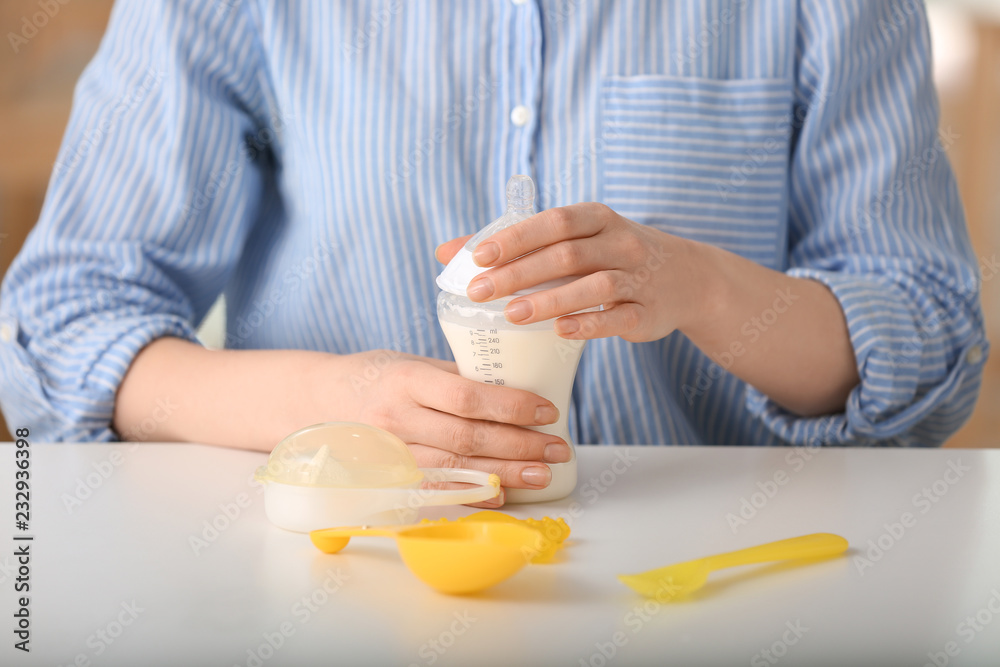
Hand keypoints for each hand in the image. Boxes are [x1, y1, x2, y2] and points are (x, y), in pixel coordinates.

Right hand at [333, 350, 572, 504]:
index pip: (466, 397)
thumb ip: (457, 378)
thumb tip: (516, 389)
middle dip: (519, 446)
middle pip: (467, 438)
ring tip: (543, 475)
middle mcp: (396, 419)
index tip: (547, 411)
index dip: (511, 407)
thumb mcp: (413, 362)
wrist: (316, 401)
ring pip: (456, 469)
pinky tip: (503, 496)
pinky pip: (436, 491)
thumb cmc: (376, 376)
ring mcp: (390, 454)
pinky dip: (472, 495)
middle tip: (558, 449)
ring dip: (505, 475)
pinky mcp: (387, 478)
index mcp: (406, 381)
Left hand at [437, 203, 703, 341]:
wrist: (686, 278)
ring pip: (593, 286)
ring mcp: (637, 278)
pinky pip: (618, 319)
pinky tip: (560, 332)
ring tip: (511, 315)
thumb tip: (447, 252)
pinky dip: (589, 324)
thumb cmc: (611, 256)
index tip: (480, 256)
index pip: (553, 222)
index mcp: (597, 219)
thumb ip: (515, 244)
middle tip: (479, 292)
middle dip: (520, 272)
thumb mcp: (572, 240)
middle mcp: (620, 242)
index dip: (516, 237)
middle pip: (567, 254)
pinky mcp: (647, 313)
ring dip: (550, 300)